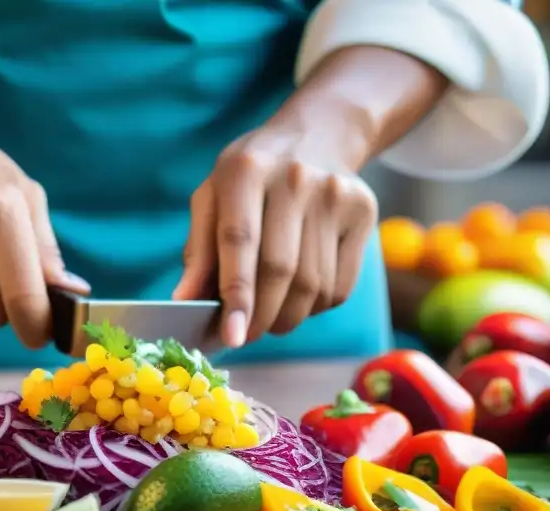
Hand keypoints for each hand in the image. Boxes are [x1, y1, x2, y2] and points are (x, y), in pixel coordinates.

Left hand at [174, 124, 377, 347]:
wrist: (318, 134)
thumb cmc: (251, 177)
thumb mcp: (213, 198)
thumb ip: (200, 251)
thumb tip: (185, 301)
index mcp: (246, 171)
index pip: (240, 243)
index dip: (237, 296)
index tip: (232, 337)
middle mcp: (295, 179)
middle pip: (281, 271)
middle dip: (261, 317)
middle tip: (247, 335)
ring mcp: (336, 194)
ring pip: (313, 286)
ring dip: (287, 317)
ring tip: (270, 317)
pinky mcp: (364, 212)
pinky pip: (340, 286)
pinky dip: (315, 308)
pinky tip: (299, 297)